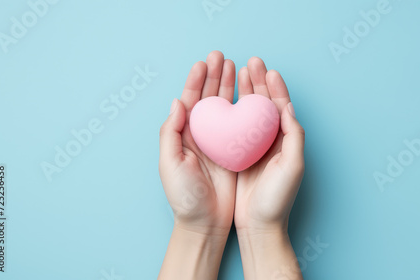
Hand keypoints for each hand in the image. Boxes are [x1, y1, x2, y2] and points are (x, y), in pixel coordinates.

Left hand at [158, 51, 236, 279]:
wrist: (205, 222)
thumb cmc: (184, 196)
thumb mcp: (169, 164)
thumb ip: (170, 132)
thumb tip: (177, 102)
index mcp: (183, 135)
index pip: (190, 101)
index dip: (195, 81)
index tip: (203, 63)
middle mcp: (202, 135)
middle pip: (209, 99)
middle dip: (214, 77)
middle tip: (222, 57)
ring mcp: (219, 143)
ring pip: (225, 108)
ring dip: (229, 87)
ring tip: (236, 68)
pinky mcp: (235, 152)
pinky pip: (241, 125)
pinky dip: (244, 109)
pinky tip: (250, 96)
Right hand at [234, 57, 305, 279]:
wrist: (258, 225)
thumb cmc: (277, 199)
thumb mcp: (292, 166)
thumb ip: (293, 136)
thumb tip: (289, 107)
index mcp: (286, 141)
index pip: (281, 106)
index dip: (275, 87)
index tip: (268, 70)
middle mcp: (271, 141)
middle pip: (264, 104)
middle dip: (258, 82)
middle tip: (250, 63)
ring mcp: (253, 147)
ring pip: (248, 112)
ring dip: (244, 92)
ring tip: (236, 72)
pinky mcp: (239, 155)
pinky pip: (234, 127)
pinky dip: (230, 111)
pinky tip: (223, 101)